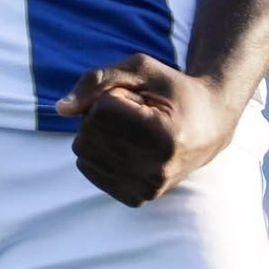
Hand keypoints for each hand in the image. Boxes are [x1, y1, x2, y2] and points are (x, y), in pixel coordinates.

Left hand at [55, 55, 238, 205]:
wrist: (208, 126)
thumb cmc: (171, 91)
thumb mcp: (140, 69)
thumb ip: (98, 80)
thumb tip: (60, 108)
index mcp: (164, 136)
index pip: (101, 111)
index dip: (112, 94)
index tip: (139, 98)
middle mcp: (157, 170)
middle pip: (88, 134)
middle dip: (99, 114)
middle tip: (133, 111)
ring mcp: (147, 190)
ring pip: (84, 153)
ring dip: (99, 133)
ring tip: (130, 128)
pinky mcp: (137, 199)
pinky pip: (89, 169)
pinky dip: (98, 151)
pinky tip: (126, 145)